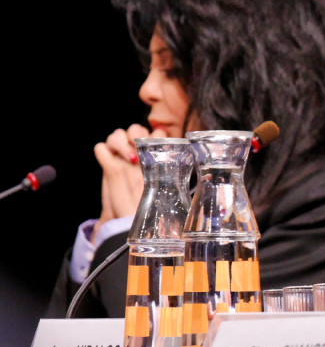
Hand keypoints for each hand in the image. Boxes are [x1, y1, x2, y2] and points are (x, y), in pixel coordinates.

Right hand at [93, 124, 162, 240]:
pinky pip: (100, 148)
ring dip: (120, 141)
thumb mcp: (163, 188)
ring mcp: (120, 157)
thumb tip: (202, 171)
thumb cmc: (148, 206)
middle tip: (140, 149)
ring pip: (117, 134)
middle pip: (135, 128)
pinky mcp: (106, 164)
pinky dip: (104, 150)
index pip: (156, 132)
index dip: (156, 134)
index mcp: (153, 155)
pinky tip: (113, 161)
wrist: (126, 219)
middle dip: (136, 134)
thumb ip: (173, 175)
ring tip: (129, 158)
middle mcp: (136, 153)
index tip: (157, 146)